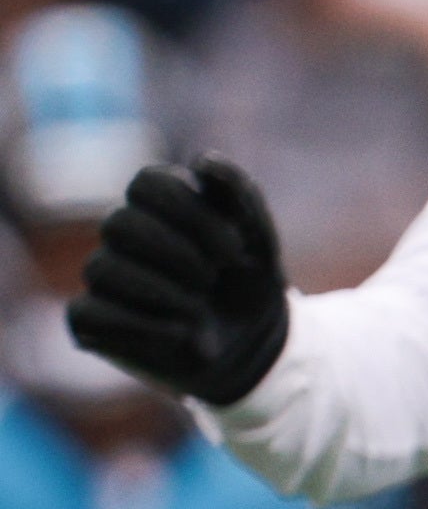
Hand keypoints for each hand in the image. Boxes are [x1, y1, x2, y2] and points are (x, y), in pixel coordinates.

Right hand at [69, 161, 288, 405]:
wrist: (256, 348)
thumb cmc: (249, 284)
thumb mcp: (259, 239)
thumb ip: (238, 193)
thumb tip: (204, 160)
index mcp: (159, 205)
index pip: (147, 183)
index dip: (191, 213)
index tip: (234, 249)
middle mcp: (123, 235)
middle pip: (119, 224)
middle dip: (177, 254)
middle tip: (214, 279)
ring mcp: (105, 276)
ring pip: (103, 269)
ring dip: (162, 293)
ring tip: (200, 310)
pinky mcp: (93, 321)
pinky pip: (87, 313)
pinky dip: (141, 326)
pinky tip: (184, 334)